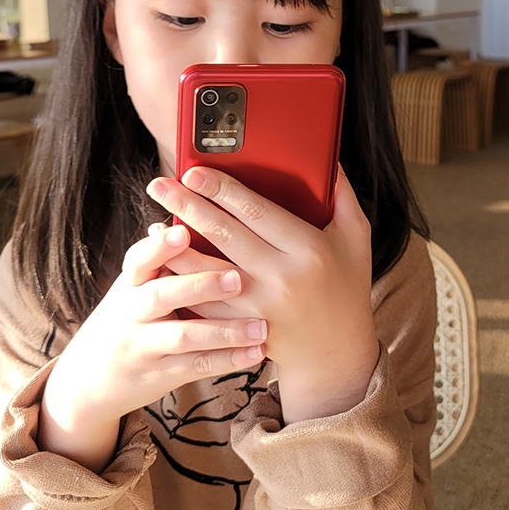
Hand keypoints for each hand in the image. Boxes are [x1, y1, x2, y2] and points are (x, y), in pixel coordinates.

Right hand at [39, 222, 266, 471]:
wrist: (87, 382)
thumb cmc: (124, 321)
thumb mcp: (131, 290)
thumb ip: (158, 263)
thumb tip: (186, 218)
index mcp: (128, 284)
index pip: (139, 260)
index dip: (159, 247)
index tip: (184, 232)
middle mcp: (131, 313)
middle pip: (162, 296)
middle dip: (200, 286)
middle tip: (237, 278)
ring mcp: (143, 346)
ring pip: (184, 336)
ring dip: (225, 331)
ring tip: (261, 326)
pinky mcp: (159, 375)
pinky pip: (196, 367)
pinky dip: (227, 360)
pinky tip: (257, 353)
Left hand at [148, 166, 379, 423]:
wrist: (337, 352)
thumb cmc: (346, 285)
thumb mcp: (355, 237)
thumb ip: (342, 195)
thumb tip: (327, 158)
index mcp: (308, 249)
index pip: (258, 212)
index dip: (222, 189)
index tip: (195, 171)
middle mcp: (282, 277)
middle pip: (225, 234)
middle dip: (188, 206)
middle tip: (160, 185)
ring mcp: (259, 307)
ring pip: (206, 272)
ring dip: (175, 246)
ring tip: (152, 223)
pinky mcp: (241, 329)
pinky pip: (204, 304)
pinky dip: (182, 284)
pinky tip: (162, 265)